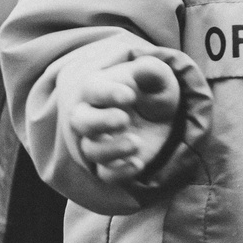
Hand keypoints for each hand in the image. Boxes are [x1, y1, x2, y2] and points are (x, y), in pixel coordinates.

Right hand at [68, 55, 180, 185]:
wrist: (162, 116)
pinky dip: (119, 172)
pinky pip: (105, 174)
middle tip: (124, 119)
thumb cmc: (153, 89)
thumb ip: (151, 71)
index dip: (107, 93)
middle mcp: (92, 116)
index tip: (130, 96)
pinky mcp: (111, 163)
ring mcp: (99, 141)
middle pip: (80, 121)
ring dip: (111, 149)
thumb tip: (144, 69)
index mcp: (98, 88)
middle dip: (99, 121)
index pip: (91, 89)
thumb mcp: (158, 76)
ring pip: (91, 150)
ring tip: (137, 142)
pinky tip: (138, 164)